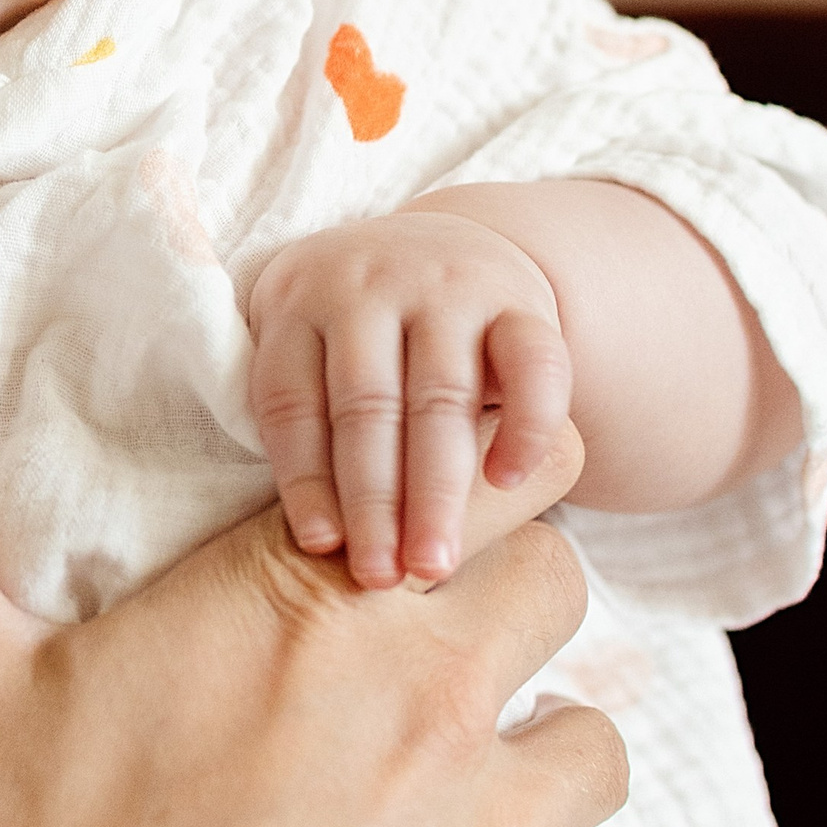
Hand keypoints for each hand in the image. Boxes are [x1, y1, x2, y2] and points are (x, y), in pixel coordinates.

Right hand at [0, 285, 644, 826]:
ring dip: (538, 754)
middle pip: (555, 584)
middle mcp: (427, 692)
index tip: (397, 534)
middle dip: (497, 602)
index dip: (458, 487)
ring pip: (594, 742)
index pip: (479, 471)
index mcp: (305, 597)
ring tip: (448, 789)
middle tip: (410, 656)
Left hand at [248, 209, 576, 587]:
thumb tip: (311, 540)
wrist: (442, 246)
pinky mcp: (521, 299)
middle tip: (381, 580)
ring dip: (437, 489)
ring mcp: (448, 286)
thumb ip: (296, 417)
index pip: (293, 400)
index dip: (305, 480)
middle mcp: (369, 284)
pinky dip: (524, 426)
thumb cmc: (355, 335)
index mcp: (298, 300)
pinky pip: (533, 365)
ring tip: (434, 564)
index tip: (322, 549)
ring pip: (443, 395)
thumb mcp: (303, 343)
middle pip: (367, 404)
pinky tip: (508, 484)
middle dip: (374, 501)